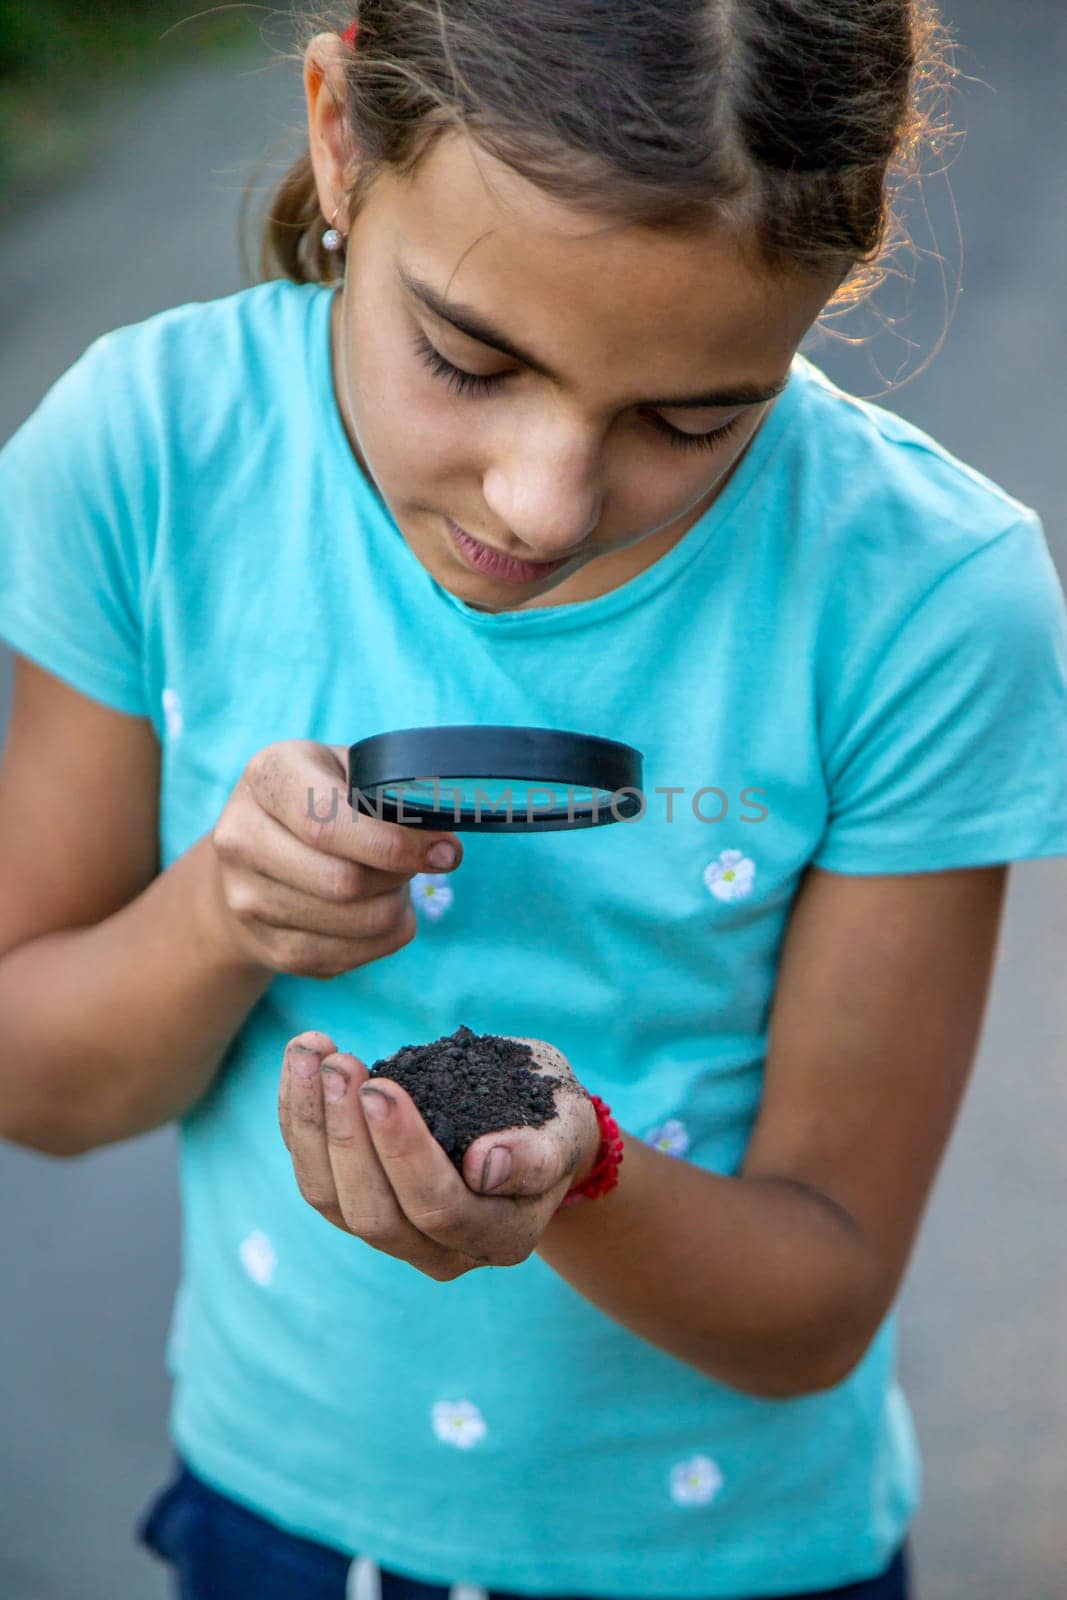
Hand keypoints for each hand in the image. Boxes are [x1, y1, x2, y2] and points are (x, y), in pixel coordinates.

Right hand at [206, 740, 461, 977]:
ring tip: (394, 882)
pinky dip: (383, 937)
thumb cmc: (318, 803)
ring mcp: (247, 899)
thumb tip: (442, 843)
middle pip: (344, 881)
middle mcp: (241, 838)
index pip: (328, 821)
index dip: (394, 843)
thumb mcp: (344, 771)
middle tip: (419, 863)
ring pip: (354, 923)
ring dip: (395, 906)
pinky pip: (349, 957)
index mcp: (267, 777)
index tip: (444, 851)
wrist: (251, 860)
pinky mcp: (270, 948)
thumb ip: (389, 792)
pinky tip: (380, 909)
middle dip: (400, 876)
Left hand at [278, 1031, 601, 1279]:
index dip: (403, 1152)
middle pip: (374, 1214)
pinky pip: (312, 1174)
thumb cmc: (554, 1119)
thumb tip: (486, 1167)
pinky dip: (298, 1118)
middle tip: (342, 1064)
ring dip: (311, 1125)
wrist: (535, 1127)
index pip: (439, 1207)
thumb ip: (538, 1152)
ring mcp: (394, 1234)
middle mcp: (443, 1251)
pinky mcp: (356, 1204)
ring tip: (310, 1054)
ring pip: (330, 1200)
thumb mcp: (565, 1126)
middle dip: (348, 1136)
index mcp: (501, 1237)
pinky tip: (301, 1062)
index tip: (381, 1088)